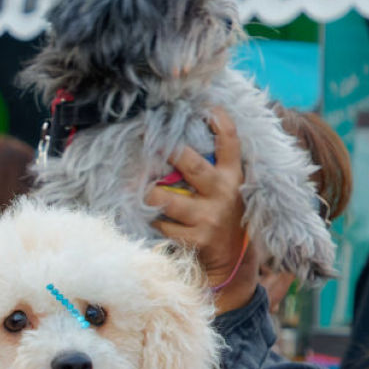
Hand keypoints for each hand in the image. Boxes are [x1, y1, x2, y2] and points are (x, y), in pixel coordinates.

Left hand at [147, 107, 256, 311]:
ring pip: (165, 198)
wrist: (230, 262)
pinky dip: (150, 220)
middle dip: (167, 152)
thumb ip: (215, 166)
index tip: (207, 106)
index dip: (221, 122)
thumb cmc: (223, 216)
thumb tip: (189, 135)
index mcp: (234, 176)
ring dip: (146, 193)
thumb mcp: (229, 189)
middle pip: (192, 165)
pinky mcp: (196, 238)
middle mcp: (223, 193)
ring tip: (134, 187)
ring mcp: (209, 217)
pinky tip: (145, 218)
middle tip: (147, 142)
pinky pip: (160, 224)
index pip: (231, 142)